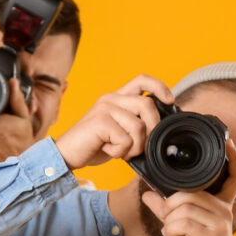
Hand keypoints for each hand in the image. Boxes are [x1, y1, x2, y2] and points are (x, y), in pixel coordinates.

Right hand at [54, 74, 174, 169]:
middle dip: (152, 129)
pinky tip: (108, 151)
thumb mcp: (119, 132)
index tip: (170, 101)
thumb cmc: (93, 145)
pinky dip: (120, 152)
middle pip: (148, 105)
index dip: (160, 87)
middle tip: (140, 146)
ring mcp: (105, 109)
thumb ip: (135, 125)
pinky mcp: (100, 122)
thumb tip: (160, 131)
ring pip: (139, 126)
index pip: (142, 80)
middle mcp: (111, 99)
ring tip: (121, 152)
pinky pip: (126, 139)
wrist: (66, 155)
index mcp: (116, 98)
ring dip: (135, 147)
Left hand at [140, 139, 235, 235]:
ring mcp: (220, 221)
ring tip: (172, 232)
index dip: (233, 157)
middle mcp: (224, 209)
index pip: (233, 175)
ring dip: (169, 221)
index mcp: (221, 204)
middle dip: (170, 207)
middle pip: (188, 193)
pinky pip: (183, 222)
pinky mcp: (214, 234)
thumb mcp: (179, 227)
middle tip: (168, 222)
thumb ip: (166, 210)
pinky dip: (170, 230)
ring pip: (183, 207)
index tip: (228, 140)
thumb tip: (149, 194)